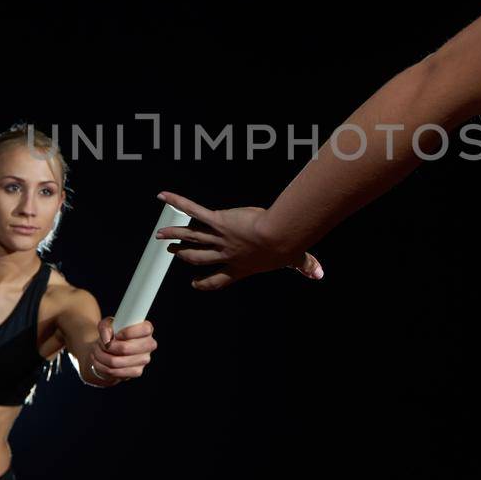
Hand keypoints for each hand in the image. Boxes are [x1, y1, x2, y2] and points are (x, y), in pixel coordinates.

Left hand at [90, 316, 155, 382]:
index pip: (144, 329)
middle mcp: (149, 344)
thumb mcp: (107, 325)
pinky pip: (115, 372)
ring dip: (101, 356)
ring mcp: (144, 359)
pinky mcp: (137, 371)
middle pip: (125, 348)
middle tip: (101, 344)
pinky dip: (102, 366)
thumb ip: (105, 327)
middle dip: (107, 347)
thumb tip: (107, 339)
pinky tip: (100, 361)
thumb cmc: (113, 334)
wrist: (114, 351)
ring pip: (115, 362)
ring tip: (96, 352)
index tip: (116, 335)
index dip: (127, 332)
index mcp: (147, 329)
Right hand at [155, 190, 323, 290]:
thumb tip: (320, 273)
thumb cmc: (285, 248)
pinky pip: (194, 211)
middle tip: (172, 252)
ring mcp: (218, 236)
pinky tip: (164, 196)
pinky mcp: (217, 220)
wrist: (276, 237)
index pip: (218, 279)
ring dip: (174, 234)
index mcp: (240, 266)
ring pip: (190, 236)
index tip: (195, 283)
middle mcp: (225, 253)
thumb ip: (305, 266)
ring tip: (160, 235)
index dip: (205, 282)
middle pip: (198, 257)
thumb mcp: (295, 258)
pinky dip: (178, 203)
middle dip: (183, 255)